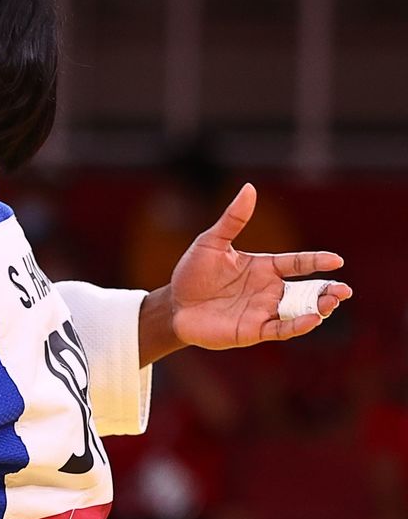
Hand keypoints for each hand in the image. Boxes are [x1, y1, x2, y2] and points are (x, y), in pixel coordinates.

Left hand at [167, 183, 351, 352]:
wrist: (174, 304)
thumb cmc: (192, 273)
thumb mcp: (212, 242)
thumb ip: (233, 219)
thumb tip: (249, 188)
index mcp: (263, 267)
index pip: (297, 263)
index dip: (316, 261)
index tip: (336, 260)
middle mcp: (268, 290)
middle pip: (306, 291)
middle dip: (327, 291)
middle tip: (344, 291)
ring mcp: (263, 311)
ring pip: (299, 311)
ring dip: (318, 309)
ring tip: (332, 303)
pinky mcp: (253, 330)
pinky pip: (281, 329)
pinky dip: (297, 326)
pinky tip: (312, 320)